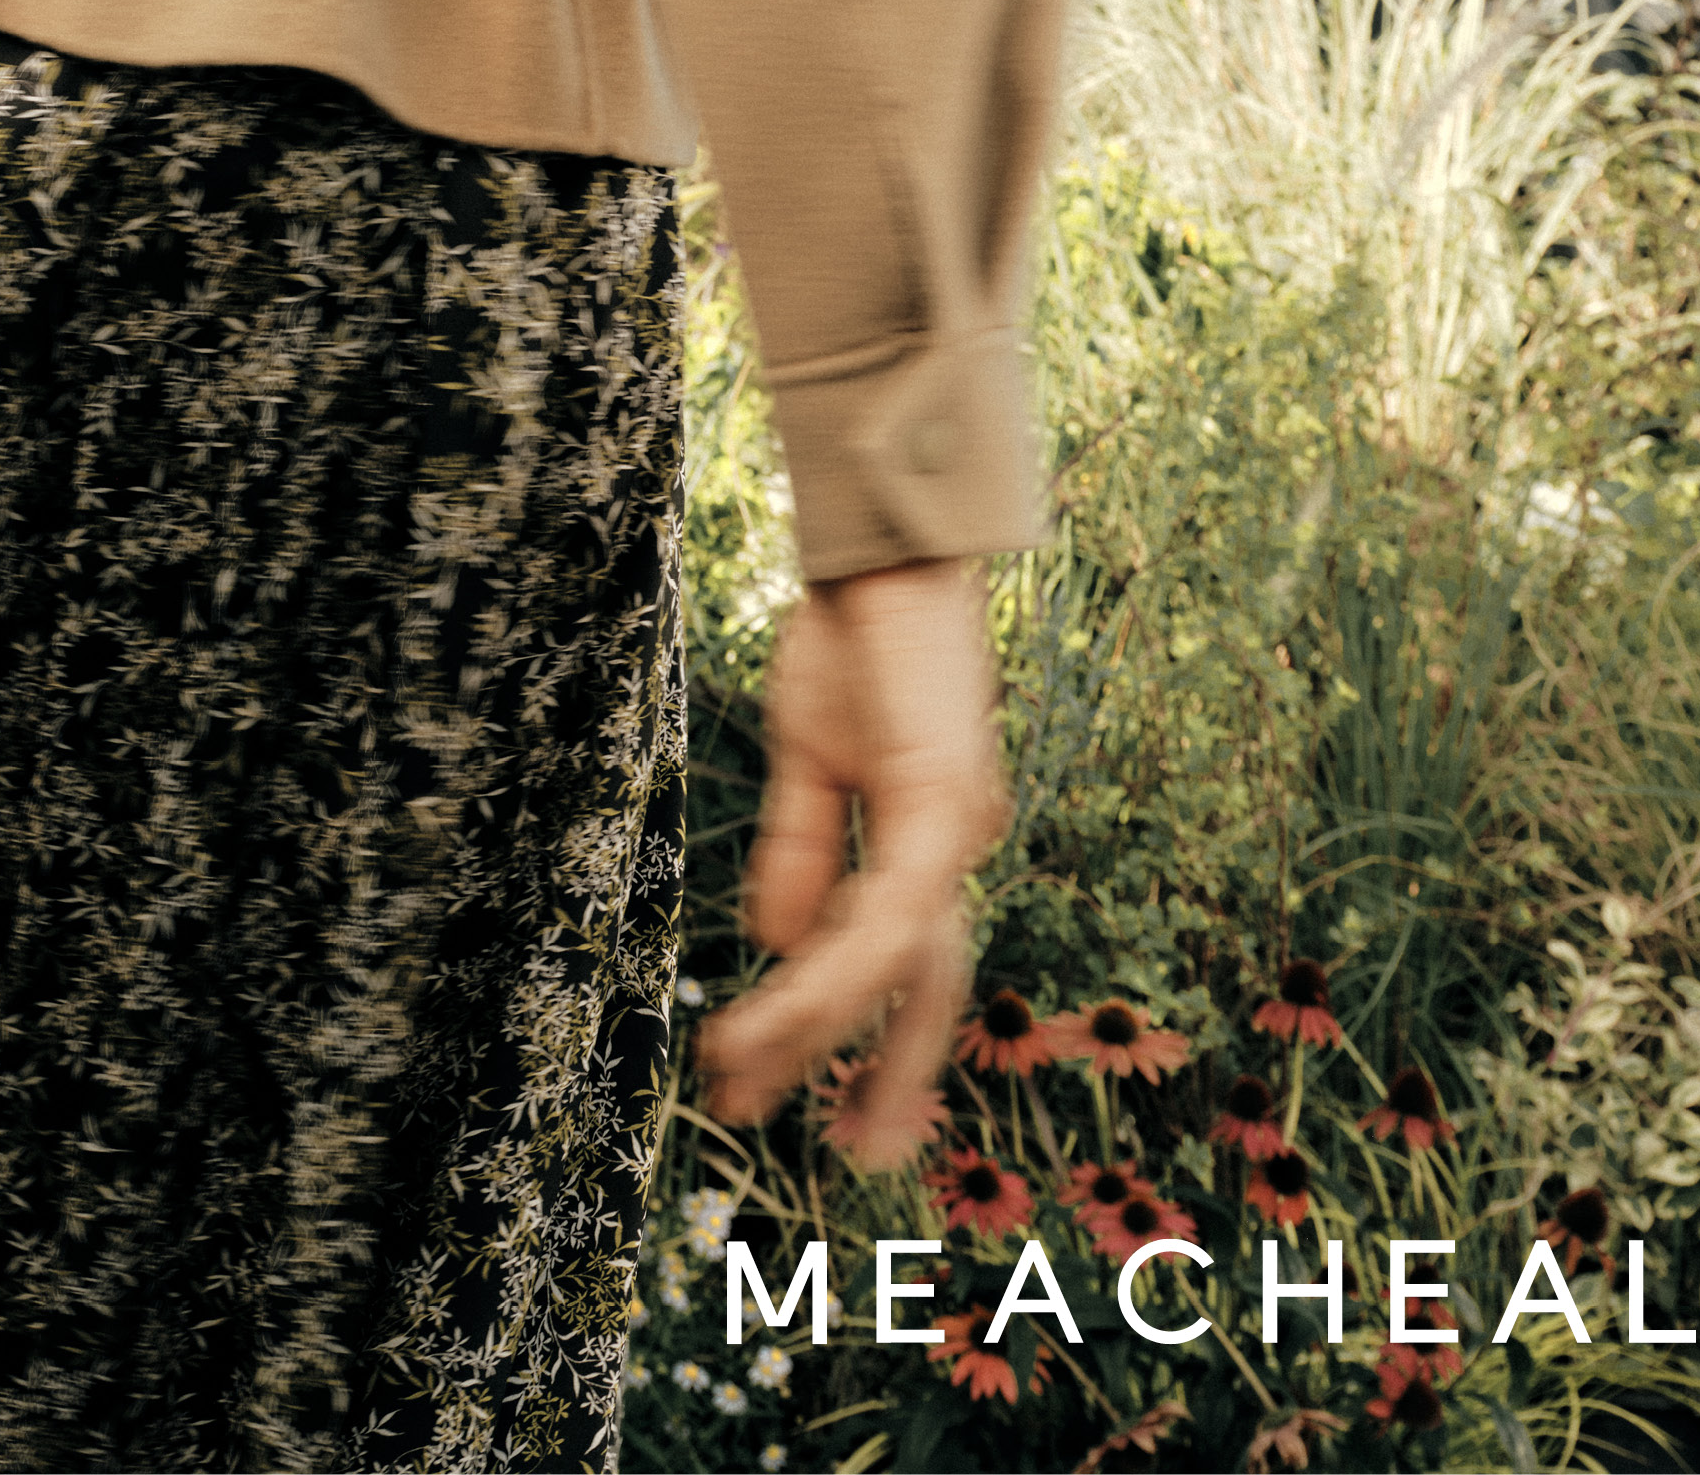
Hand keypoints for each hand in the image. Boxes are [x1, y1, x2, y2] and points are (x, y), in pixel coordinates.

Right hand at [697, 556, 1007, 1162]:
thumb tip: (775, 944)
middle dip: (882, 1073)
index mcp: (933, 831)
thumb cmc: (851, 630)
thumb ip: (804, 851)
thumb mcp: (811, 755)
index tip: (810, 1097)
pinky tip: (778, 1002)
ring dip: (816, 1029)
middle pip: (930, 985)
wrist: (876, 545)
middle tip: (843, 1155)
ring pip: (894, 965)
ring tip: (739, 1076)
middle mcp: (960, 841)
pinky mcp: (942, 806)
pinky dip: (828, 967)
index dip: (868, 1031)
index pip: (908, 959)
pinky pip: (883, 917)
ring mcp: (959, 828)